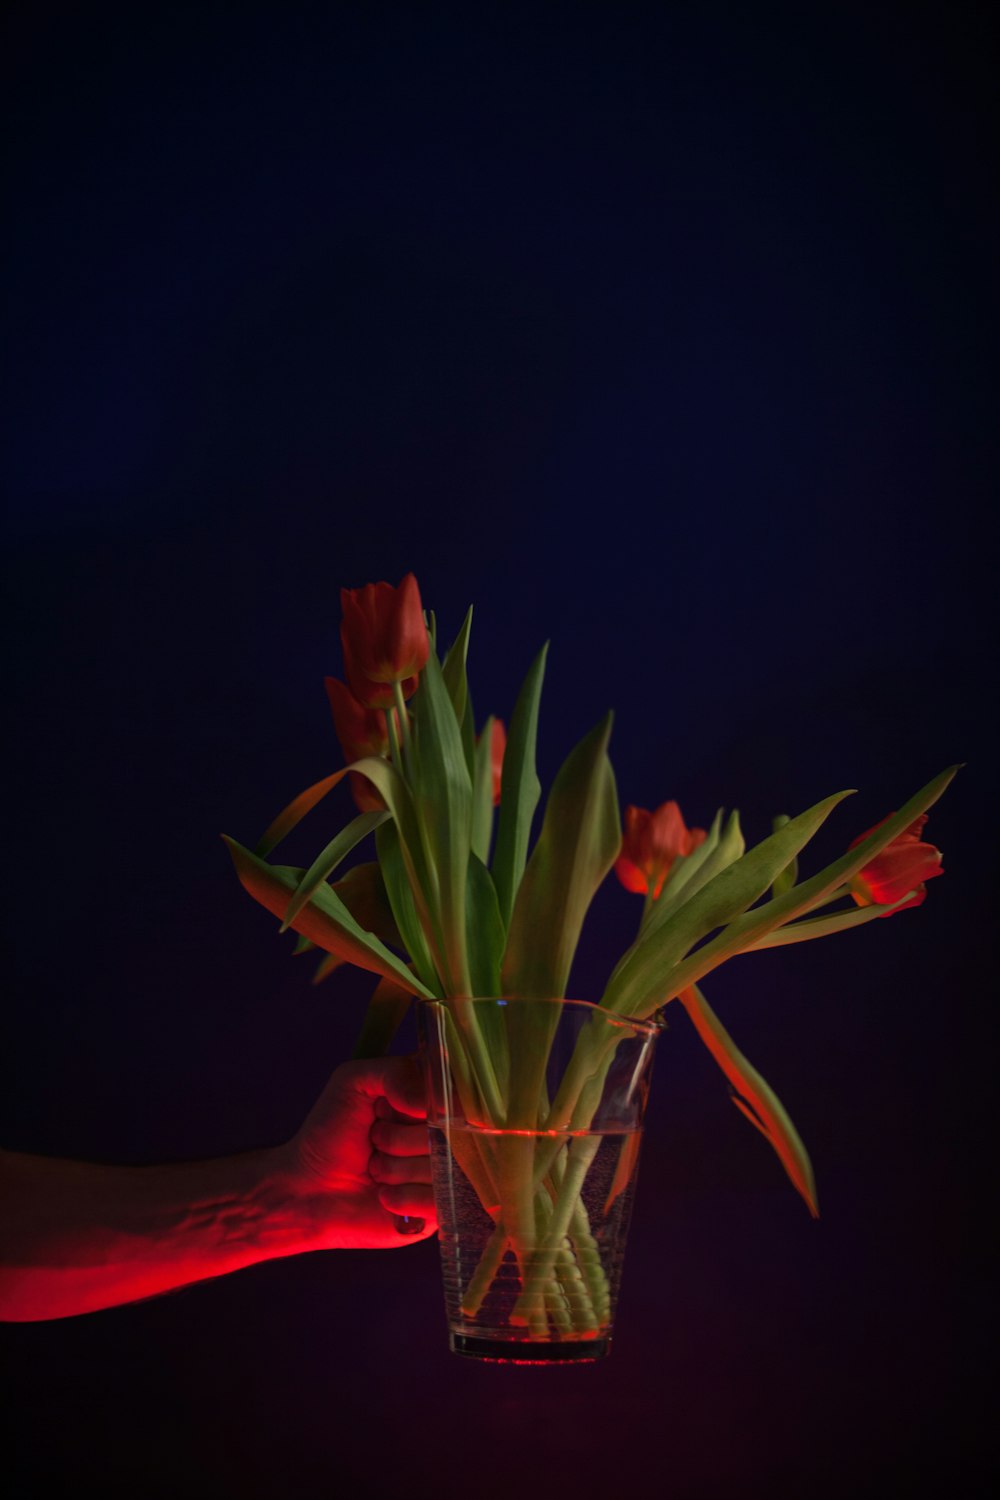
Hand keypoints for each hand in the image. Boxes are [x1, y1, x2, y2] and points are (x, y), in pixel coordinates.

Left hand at [277, 1055, 437, 1249]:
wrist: (307, 1189)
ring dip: (394, 1169)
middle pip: (448, 1132)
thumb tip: (433, 1104)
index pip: (454, 1093)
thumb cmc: (331, 1130)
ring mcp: (447, 1172)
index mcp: (432, 1096)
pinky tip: (382, 1195)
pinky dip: (400, 1197)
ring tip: (374, 1169)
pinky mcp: (439, 1209)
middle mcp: (447, 1133)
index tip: (384, 1109)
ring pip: (441, 1167)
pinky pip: (437, 1201)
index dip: (419, 1105)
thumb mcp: (353, 1082)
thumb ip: (395, 1073)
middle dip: (396, 1138)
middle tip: (373, 1140)